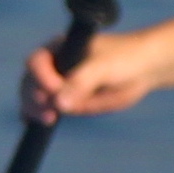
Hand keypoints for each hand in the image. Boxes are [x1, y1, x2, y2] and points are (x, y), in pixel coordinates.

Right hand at [20, 32, 160, 124]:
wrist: (144, 69)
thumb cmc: (124, 58)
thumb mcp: (104, 67)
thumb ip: (82, 81)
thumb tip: (59, 103)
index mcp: (59, 48)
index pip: (36, 62)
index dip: (41, 77)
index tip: (55, 89)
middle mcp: (54, 66)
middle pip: (30, 82)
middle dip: (34, 98)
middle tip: (49, 113)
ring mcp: (59, 85)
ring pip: (35, 99)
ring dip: (35, 110)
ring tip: (50, 119)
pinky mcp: (67, 102)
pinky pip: (47, 110)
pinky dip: (38, 117)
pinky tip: (37, 124)